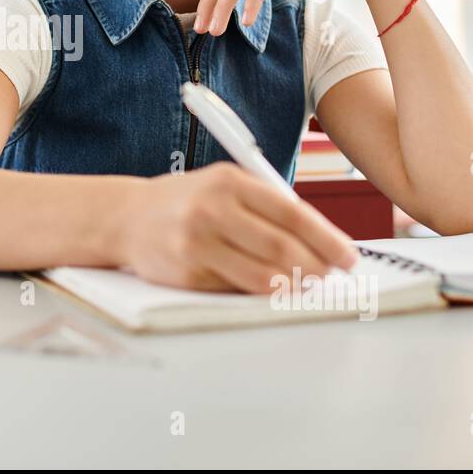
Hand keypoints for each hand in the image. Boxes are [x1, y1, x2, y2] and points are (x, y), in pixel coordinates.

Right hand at [116, 162, 358, 292]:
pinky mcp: (187, 273)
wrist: (126, 217)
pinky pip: (236, 289)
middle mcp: (212, 209)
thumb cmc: (186, 201)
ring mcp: (197, 243)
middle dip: (316, 266)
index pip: (292, 212)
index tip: (346, 256)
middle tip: (330, 276)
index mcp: (229, 181)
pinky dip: (260, 292)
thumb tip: (318, 240)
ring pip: (263, 275)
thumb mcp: (223, 185)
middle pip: (282, 246)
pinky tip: (271, 288)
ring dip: (294, 285)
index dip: (326, 239)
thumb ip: (266, 204)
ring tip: (306, 284)